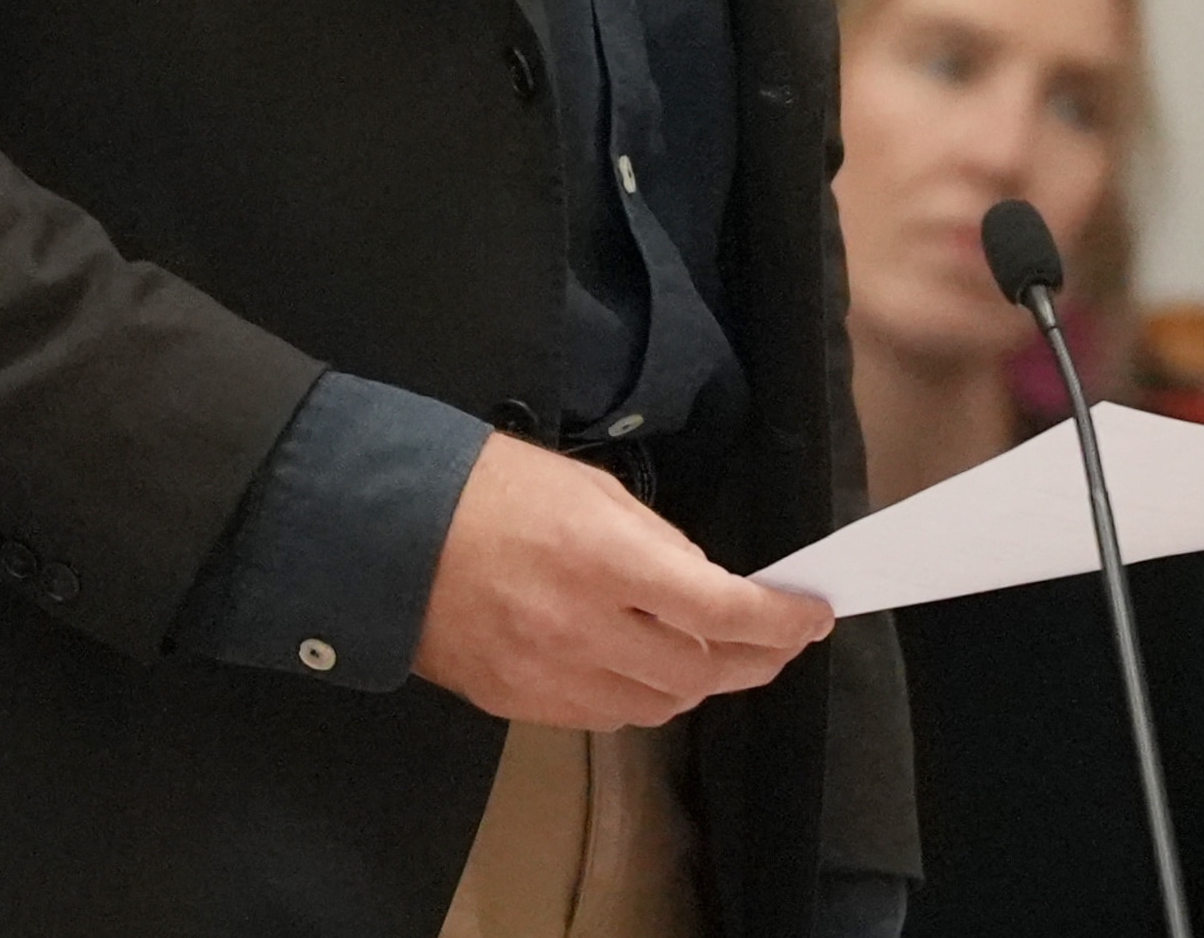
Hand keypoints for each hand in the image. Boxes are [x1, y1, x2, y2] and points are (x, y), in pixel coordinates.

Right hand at [411, 429, 832, 729]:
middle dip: (757, 659)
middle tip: (784, 640)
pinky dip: (646, 697)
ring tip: (724, 655)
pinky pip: (608, 716)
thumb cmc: (490, 487)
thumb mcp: (587, 487)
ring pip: (661, 705)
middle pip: (701, 671)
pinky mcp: (524, 705)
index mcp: (605, 559)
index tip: (813, 614)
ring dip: (704, 682)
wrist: (389, 533)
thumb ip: (655, 539)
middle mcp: (586, 629)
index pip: (720, 607)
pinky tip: (655, 670)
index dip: (778, 619)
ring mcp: (553, 676)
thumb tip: (705, 583)